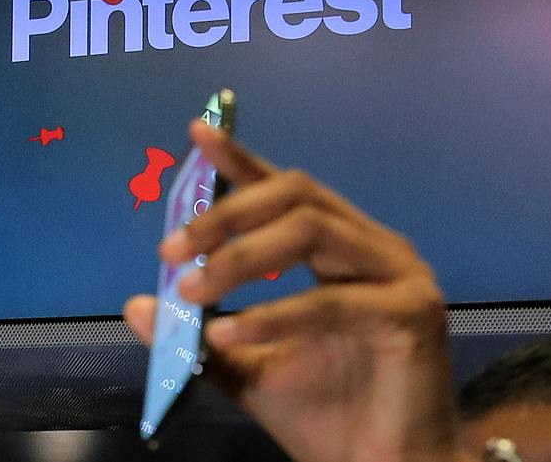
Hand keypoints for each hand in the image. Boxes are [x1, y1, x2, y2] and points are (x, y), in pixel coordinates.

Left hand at [125, 120, 473, 461]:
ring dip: (242, 256)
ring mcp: (399, 274)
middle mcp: (373, 247)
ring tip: (192, 287)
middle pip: (297, 194)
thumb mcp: (247, 366)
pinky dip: (273, 314)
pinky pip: (330, 301)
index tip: (197, 135)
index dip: (242, 160)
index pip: (286, 189)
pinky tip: (229, 331)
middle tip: (172, 246)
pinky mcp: (413, 312)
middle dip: (228, 213)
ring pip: (312, 231)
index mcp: (341, 248)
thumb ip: (200, 334)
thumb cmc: (327, 415)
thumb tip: (137, 304)